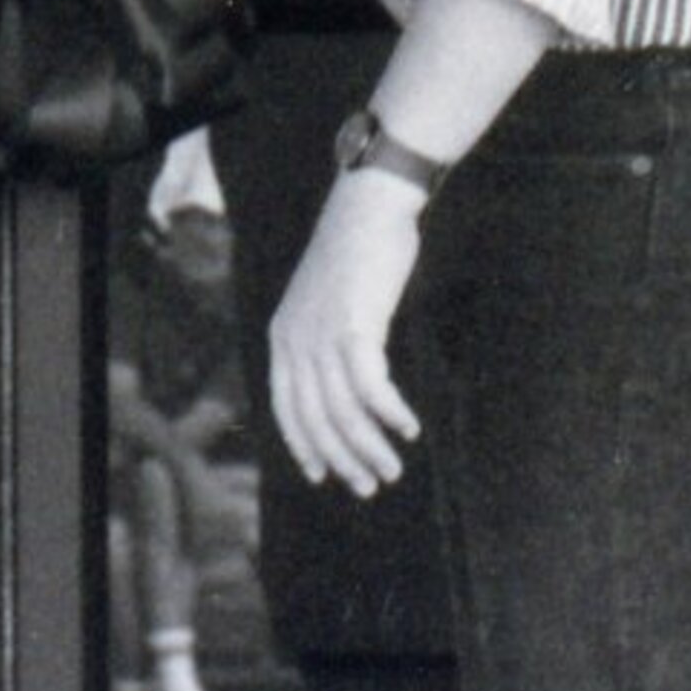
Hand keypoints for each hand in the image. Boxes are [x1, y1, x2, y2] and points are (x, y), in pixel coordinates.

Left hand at [267, 170, 425, 495]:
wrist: (368, 206)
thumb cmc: (356, 253)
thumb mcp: (325, 301)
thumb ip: (324, 341)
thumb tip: (341, 385)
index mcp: (282, 335)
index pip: (285, 408)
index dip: (304, 445)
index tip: (323, 476)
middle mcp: (294, 339)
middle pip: (315, 419)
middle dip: (343, 459)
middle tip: (371, 485)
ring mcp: (321, 334)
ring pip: (343, 412)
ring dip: (370, 447)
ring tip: (394, 468)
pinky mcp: (354, 326)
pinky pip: (369, 388)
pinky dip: (389, 413)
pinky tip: (409, 428)